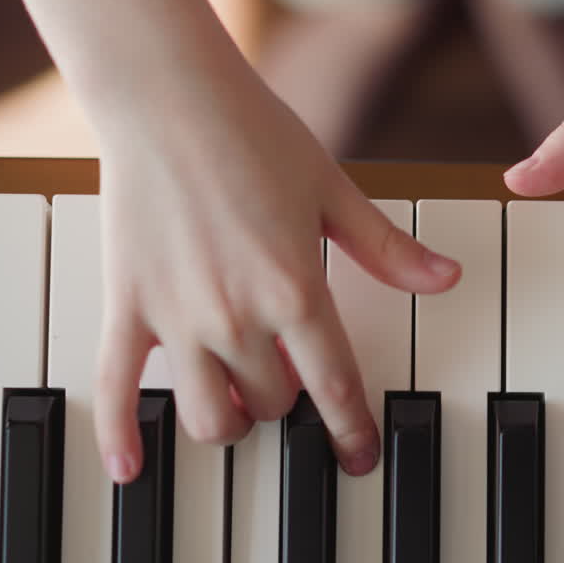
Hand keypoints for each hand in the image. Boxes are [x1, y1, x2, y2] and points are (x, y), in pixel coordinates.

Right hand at [92, 78, 460, 482]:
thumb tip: (445, 278)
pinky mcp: (126, 307)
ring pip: (208, 417)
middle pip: (273, 405)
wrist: (168, 97)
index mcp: (296, 290)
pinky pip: (117, 389)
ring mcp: (178, 318)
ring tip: (234, 400)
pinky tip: (130, 465)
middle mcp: (238, 317)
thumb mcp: (334, 190)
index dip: (352, 429)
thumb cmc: (253, 134)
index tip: (359, 457)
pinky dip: (121, 434)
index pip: (334, 386)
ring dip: (228, 420)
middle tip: (287, 377)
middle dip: (288, 400)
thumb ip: (386, 247)